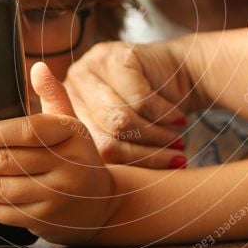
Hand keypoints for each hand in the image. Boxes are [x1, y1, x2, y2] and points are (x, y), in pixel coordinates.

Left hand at [0, 62, 118, 244]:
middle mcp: (67, 164)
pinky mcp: (46, 219)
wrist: (102, 204)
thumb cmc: (77, 157)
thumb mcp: (72, 125)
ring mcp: (57, 194)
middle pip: (11, 163)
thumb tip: (37, 67)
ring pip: (5, 192)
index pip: (31, 131)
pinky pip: (7, 214)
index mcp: (71, 133)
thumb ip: (53, 96)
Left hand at [64, 41, 198, 168]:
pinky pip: (141, 99)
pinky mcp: (116, 56)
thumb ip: (113, 153)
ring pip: (122, 120)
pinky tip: (179, 120)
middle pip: (106, 136)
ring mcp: (90, 67)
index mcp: (68, 111)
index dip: (125, 166)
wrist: (176, 69)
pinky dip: (165, 115)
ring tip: (178, 144)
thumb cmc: (149, 110)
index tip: (150, 179)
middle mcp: (72, 87)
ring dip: (157, 137)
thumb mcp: (127, 135)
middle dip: (145, 154)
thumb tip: (110, 191)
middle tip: (174, 160)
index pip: (92, 151)